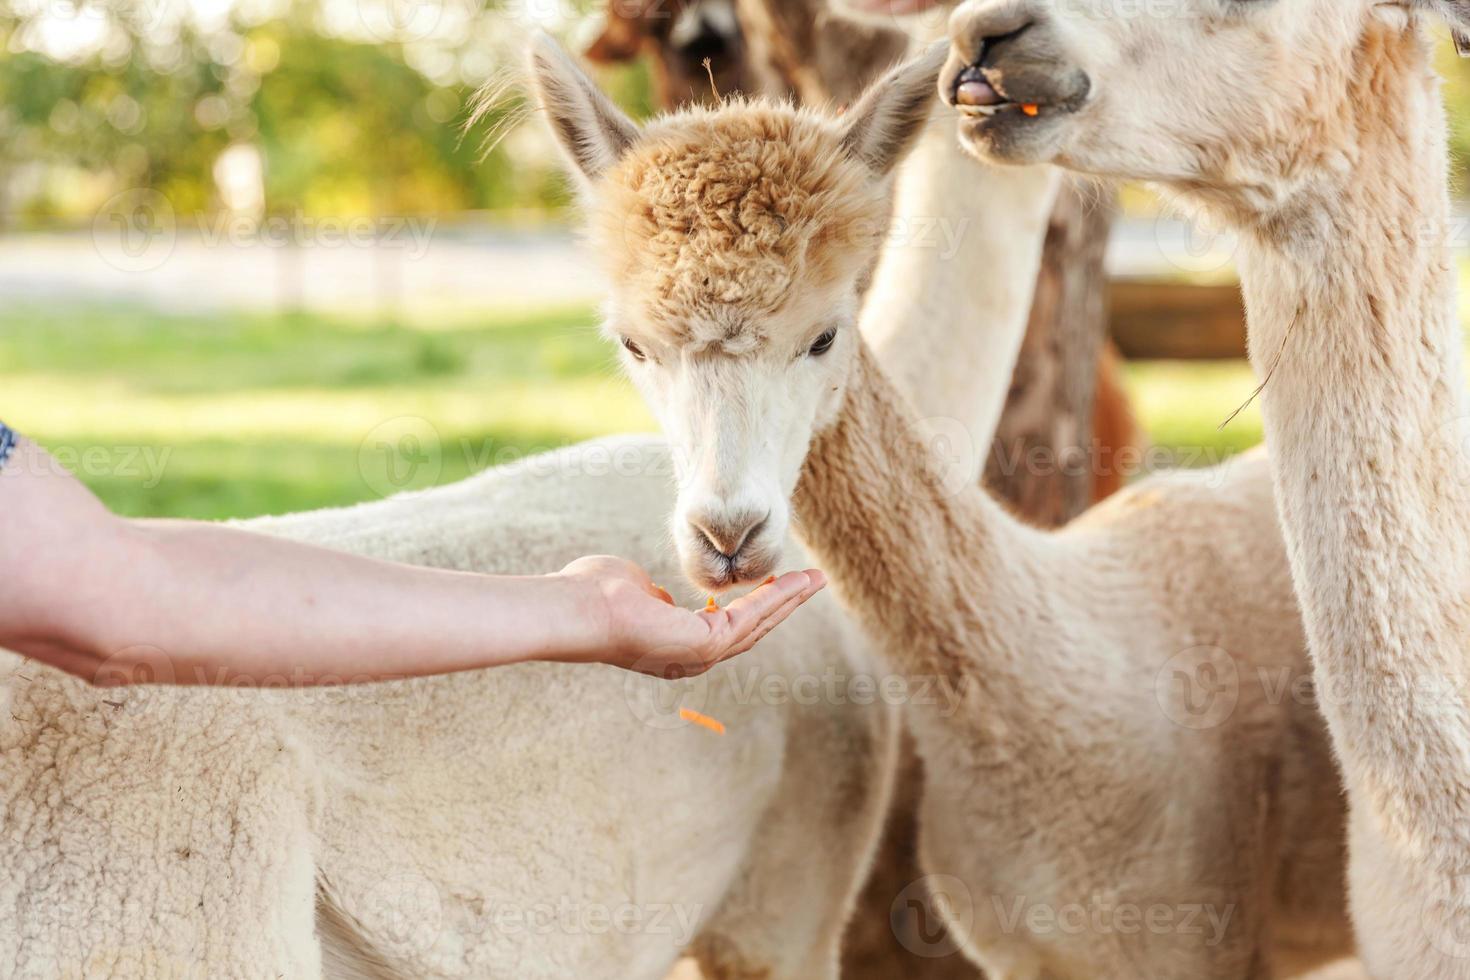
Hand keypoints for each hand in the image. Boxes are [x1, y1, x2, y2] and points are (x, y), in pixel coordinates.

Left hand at [557, 556, 826, 676]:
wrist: (578, 608)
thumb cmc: (592, 594)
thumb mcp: (633, 587)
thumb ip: (651, 593)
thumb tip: (658, 595)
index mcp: (674, 645)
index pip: (725, 626)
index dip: (755, 605)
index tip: (776, 584)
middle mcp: (691, 658)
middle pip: (750, 629)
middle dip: (783, 604)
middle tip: (812, 582)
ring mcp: (698, 655)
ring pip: (755, 625)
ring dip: (787, 601)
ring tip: (814, 580)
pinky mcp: (703, 645)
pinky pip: (747, 617)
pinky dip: (773, 598)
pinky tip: (794, 581)